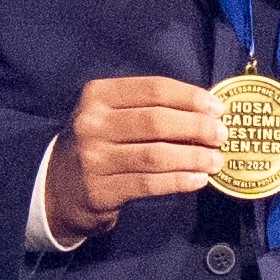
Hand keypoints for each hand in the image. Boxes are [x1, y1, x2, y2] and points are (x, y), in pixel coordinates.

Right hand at [44, 77, 226, 244]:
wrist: (57, 187)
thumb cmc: (97, 143)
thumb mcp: (109, 114)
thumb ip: (148, 108)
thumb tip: (204, 110)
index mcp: (98, 94)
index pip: (153, 89)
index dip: (189, 97)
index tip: (217, 107)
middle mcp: (93, 123)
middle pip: (157, 121)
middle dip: (196, 126)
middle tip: (221, 135)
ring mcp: (95, 158)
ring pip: (156, 155)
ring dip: (193, 157)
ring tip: (216, 160)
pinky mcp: (101, 190)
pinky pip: (149, 183)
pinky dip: (179, 181)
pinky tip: (199, 180)